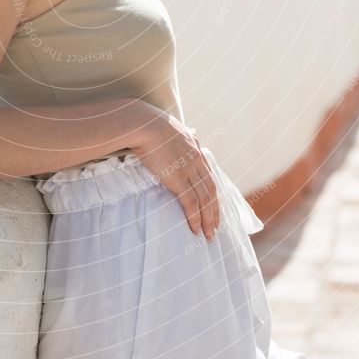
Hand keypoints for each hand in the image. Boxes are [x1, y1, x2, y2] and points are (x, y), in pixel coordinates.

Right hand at [130, 103, 220, 239]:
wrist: (144, 124)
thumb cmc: (149, 125)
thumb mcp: (169, 128)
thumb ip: (178, 136)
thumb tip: (184, 132)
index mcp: (195, 149)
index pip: (209, 176)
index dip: (213, 194)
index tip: (214, 207)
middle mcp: (196, 160)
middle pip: (211, 190)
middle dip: (214, 211)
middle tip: (214, 228)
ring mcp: (189, 170)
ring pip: (204, 199)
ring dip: (207, 219)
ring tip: (208, 235)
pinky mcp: (178, 178)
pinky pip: (191, 202)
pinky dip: (195, 217)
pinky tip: (195, 229)